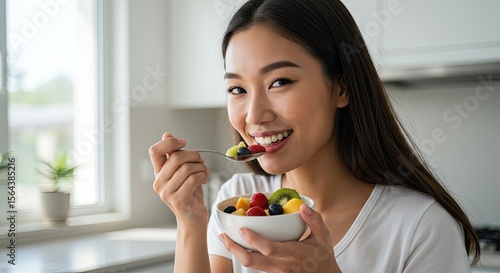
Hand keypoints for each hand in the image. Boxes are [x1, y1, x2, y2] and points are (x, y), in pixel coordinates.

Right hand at [149, 132, 210, 228]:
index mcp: (159, 173)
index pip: (154, 151)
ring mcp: (166, 192)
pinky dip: (202, 176)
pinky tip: (205, 179)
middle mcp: (159, 182)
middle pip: (176, 157)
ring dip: (201, 167)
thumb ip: (175, 155)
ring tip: (205, 173)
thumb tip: (167, 135)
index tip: (183, 142)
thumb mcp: (183, 171)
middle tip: (201, 162)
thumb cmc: (190, 194)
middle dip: (194, 156)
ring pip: (186, 168)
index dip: (169, 142)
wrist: (193, 218)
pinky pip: (192, 179)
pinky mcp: (177, 200)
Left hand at [219, 204, 340, 272]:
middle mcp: (282, 265)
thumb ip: (314, 220)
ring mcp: (277, 272)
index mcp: (294, 253)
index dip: (253, 240)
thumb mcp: (323, 237)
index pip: (269, 248)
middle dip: (234, 249)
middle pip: (252, 261)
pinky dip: (245, 256)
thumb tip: (303, 206)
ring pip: (251, 265)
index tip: (241, 230)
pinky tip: (239, 246)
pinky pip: (256, 266)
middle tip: (223, 236)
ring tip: (226, 239)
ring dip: (236, 252)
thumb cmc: (323, 256)